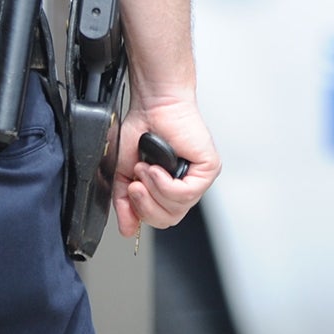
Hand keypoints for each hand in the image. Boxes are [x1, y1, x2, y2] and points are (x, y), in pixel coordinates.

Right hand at [114, 93, 218, 237]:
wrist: (153, 104)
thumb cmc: (142, 129)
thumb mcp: (124, 172)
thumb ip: (124, 202)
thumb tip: (127, 229)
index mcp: (170, 188)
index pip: (161, 219)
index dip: (142, 212)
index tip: (130, 192)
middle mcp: (187, 184)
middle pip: (169, 219)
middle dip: (146, 205)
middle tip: (136, 184)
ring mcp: (200, 177)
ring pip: (177, 208)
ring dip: (153, 189)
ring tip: (146, 168)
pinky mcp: (209, 167)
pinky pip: (186, 194)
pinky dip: (165, 184)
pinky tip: (158, 168)